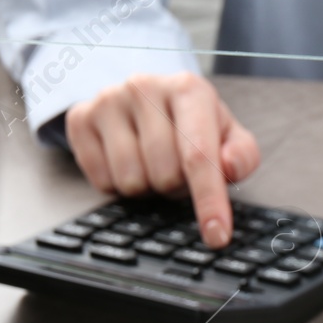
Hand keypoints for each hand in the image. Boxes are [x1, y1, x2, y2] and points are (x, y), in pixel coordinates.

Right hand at [64, 71, 261, 247]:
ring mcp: (107, 100)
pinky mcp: (80, 118)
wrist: (146, 98)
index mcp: (188, 89)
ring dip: (147, 187)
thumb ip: (242, 154)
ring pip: (131, 181)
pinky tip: (127, 161)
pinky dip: (118, 184)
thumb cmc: (191, 122)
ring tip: (152, 164)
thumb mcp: (226, 134)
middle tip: (177, 169)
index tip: (217, 235)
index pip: (199, 155)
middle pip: (164, 175)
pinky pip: (102, 181)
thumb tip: (230, 166)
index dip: (209, 201)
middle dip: (176, 186)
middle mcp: (145, 87)